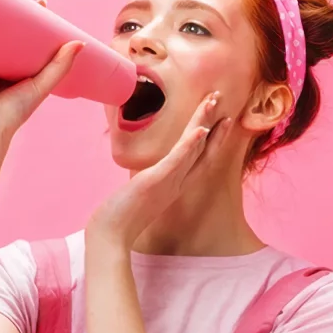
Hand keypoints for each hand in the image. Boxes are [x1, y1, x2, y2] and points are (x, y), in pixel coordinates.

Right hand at [0, 0, 80, 147]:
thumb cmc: (12, 112)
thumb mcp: (40, 86)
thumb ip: (59, 66)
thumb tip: (80, 43)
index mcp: (19, 70)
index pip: (28, 40)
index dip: (35, 23)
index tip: (41, 4)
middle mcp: (0, 65)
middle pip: (6, 35)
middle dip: (12, 17)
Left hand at [87, 90, 228, 243]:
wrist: (110, 234)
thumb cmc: (122, 217)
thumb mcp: (140, 194)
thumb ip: (149, 184)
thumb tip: (146, 176)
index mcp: (175, 185)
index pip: (200, 159)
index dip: (213, 140)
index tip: (222, 120)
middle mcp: (177, 183)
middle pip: (203, 150)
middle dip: (214, 124)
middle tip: (219, 98)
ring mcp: (169, 182)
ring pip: (193, 149)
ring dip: (204, 123)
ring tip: (213, 102)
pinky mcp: (156, 181)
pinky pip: (178, 160)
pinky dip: (190, 145)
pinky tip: (200, 129)